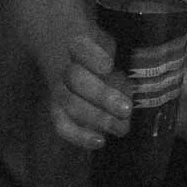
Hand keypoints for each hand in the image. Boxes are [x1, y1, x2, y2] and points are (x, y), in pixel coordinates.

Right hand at [48, 30, 133, 148]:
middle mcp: (64, 66)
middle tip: (126, 108)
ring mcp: (58, 88)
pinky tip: (100, 142)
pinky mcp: (56, 108)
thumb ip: (118, 61)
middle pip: (76, 80)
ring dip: (97, 118)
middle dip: (102, 96)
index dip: (92, 57)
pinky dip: (80, 135)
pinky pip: (62, 124)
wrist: (65, 56)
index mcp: (78, 44)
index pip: (79, 46)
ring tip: (122, 128)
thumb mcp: (109, 47)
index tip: (108, 66)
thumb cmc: (98, 52)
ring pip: (70, 103)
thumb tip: (130, 86)